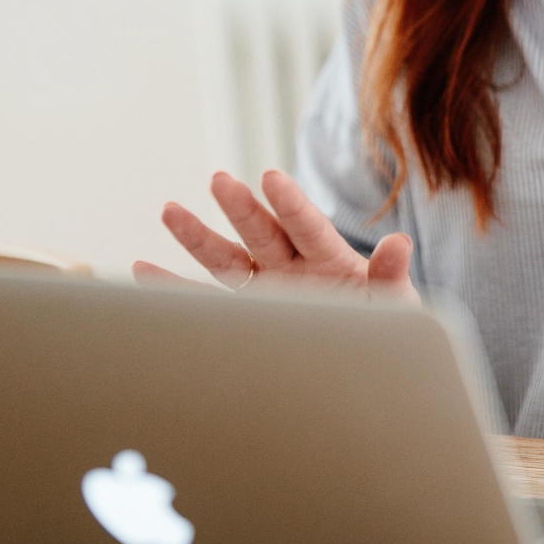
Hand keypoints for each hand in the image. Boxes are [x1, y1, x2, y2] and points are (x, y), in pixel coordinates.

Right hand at [133, 168, 417, 303]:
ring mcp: (266, 286)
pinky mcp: (247, 310)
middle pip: (261, 233)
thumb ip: (390, 275)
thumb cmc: (385, 326)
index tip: (270, 178)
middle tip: (220, 180)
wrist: (367, 365)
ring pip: (226, 257)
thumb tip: (400, 242)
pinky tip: (142, 269)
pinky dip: (175, 286)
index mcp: (329, 259)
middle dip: (240, 208)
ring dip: (198, 235)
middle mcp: (291, 266)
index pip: (306, 227)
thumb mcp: (396, 304)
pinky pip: (206, 297)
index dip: (290, 204)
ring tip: (169, 209)